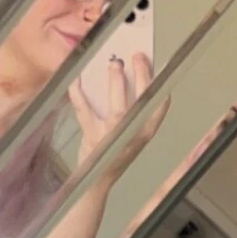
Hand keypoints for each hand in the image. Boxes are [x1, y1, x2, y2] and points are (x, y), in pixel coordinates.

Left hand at [70, 53, 169, 183]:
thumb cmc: (112, 152)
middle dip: (142, 76)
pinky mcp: (93, 137)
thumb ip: (130, 110)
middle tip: (136, 56)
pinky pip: (84, 111)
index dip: (160, 86)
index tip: (155, 65)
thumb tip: (123, 75)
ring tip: (113, 63)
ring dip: (116, 83)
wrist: (95, 181)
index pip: (160, 108)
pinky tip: (76, 78)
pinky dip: (78, 93)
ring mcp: (113, 138)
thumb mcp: (128, 132)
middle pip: (142, 103)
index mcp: (144, 133)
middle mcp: (133, 136)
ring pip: (118, 109)